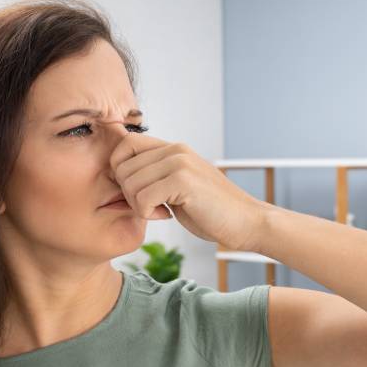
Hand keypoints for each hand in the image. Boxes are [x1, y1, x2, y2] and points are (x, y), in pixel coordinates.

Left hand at [109, 131, 267, 250]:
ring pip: (129, 183)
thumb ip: (157, 176)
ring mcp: (180, 163)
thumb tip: (120, 177)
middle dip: (128, 193)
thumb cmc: (211, 210)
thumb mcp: (179, 186)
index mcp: (173, 148)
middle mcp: (175, 150)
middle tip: (150, 207)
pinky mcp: (183, 181)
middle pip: (122, 166)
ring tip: (161, 211)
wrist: (246, 222)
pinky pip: (142, 198)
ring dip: (138, 205)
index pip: (125, 144)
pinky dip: (147, 213)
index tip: (137, 192)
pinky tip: (166, 216)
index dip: (120, 170)